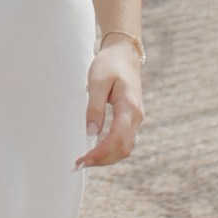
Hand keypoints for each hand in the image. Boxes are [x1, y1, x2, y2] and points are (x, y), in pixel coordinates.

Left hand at [78, 40, 142, 170]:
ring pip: (126, 148)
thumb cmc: (110, 64)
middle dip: (102, 160)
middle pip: (124, 149)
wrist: (125, 54)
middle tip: (80, 163)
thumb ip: (95, 107)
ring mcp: (136, 119)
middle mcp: (137, 116)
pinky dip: (112, 151)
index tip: (83, 159)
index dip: (101, 153)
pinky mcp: (132, 119)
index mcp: (129, 107)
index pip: (117, 139)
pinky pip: (125, 141)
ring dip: (107, 158)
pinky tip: (97, 151)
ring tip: (86, 159)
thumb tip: (91, 132)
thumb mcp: (97, 82)